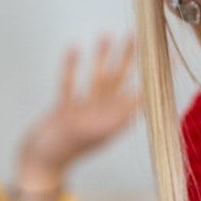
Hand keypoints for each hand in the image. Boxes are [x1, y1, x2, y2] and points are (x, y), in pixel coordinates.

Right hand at [15, 34, 140, 191]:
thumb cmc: (60, 152)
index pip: (139, 94)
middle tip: (139, 36)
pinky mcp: (63, 112)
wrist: (35, 167)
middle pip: (119, 81)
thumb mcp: (88, 131)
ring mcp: (82, 113)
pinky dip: (73, 67)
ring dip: (102, 58)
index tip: (165, 56)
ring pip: (96, 80)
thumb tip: (142, 100)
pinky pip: (71, 85)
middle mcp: (101, 115)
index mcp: (112, 121)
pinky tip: (75, 48)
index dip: (152, 77)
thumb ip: (114, 115)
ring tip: (107, 34)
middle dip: (128, 59)